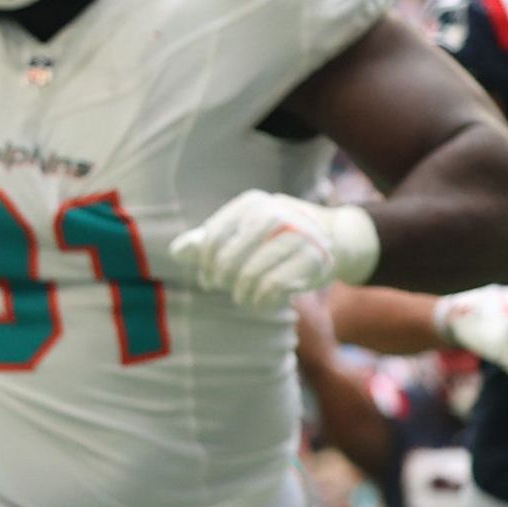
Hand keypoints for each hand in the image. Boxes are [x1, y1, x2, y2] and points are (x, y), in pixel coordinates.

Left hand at [170, 194, 377, 310]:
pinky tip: (260, 302)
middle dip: (220, 278)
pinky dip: (261, 299)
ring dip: (241, 293)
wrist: (331, 237)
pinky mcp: (314, 258)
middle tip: (221, 286)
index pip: (212, 237)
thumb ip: (208, 240)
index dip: (203, 262)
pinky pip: (275, 286)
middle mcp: (275, 214)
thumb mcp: (241, 232)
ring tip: (242, 297)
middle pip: (229, 257)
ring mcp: (297, 235)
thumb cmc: (273, 237)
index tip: (206, 278)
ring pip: (251, 274)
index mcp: (252, 204)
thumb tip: (176, 251)